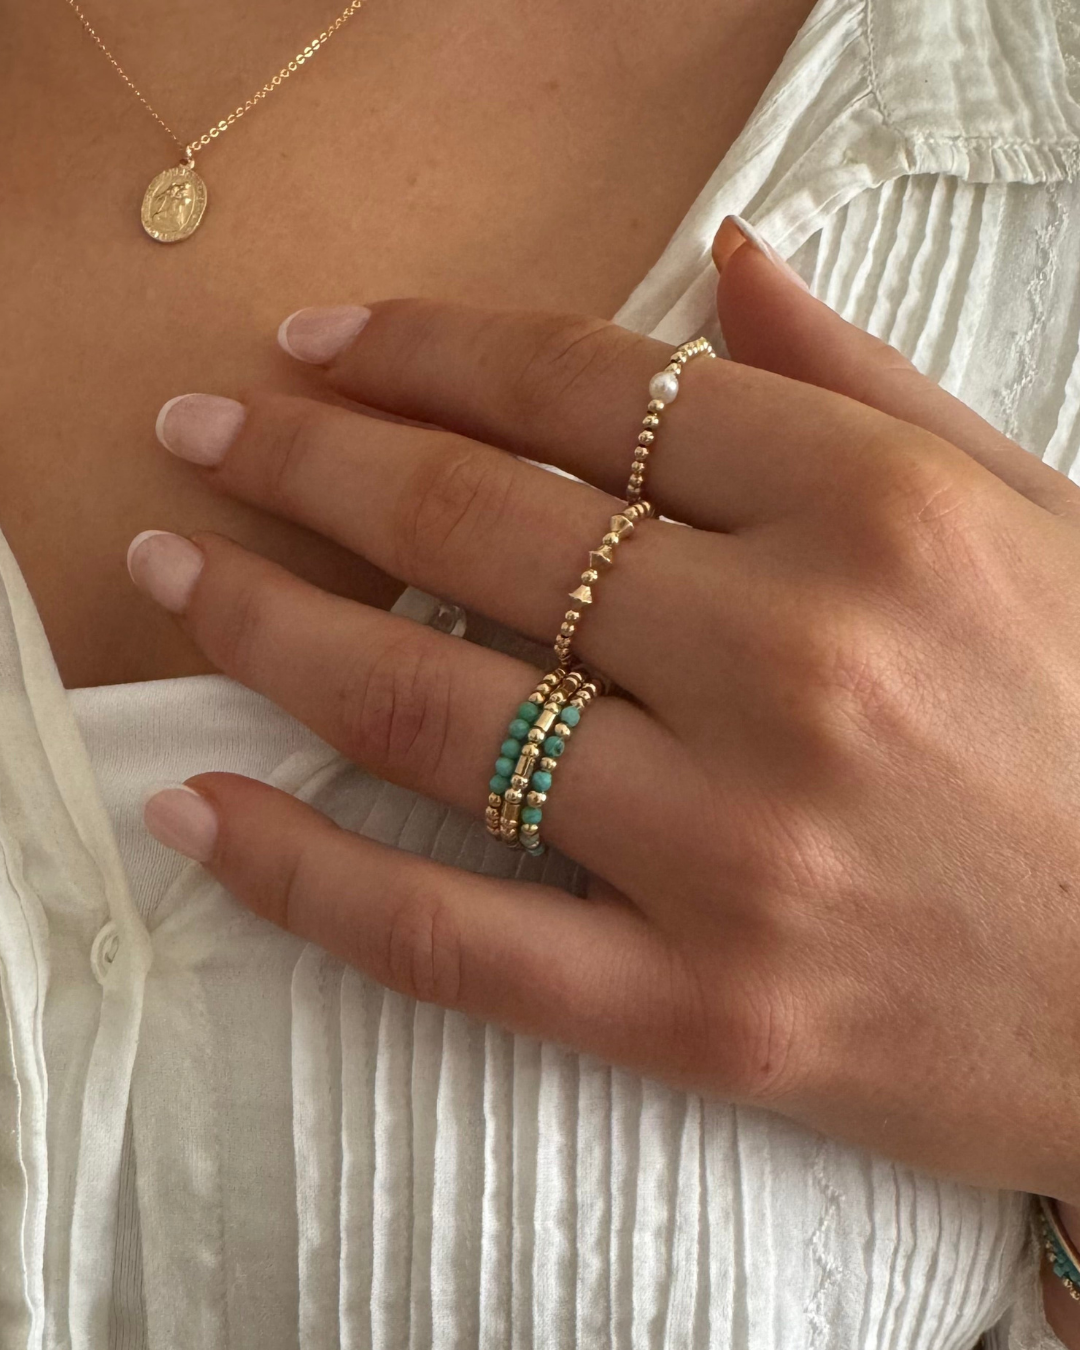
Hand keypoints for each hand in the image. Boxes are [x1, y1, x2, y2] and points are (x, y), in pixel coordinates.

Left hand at [129, 222, 1079, 1205]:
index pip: (589, 389)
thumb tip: (727, 263)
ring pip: (434, 706)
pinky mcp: (703, 1012)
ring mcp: (737, 848)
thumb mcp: (1034, 522)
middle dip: (308, 460)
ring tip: (169, 572)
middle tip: (200, 434)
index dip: (426, 349)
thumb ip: (867, 386)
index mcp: (878, 518)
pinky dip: (303, 870)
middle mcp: (795, 664)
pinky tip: (200, 809)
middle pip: (478, 525)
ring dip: (268, 621)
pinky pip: (449, 934)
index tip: (320, 343)